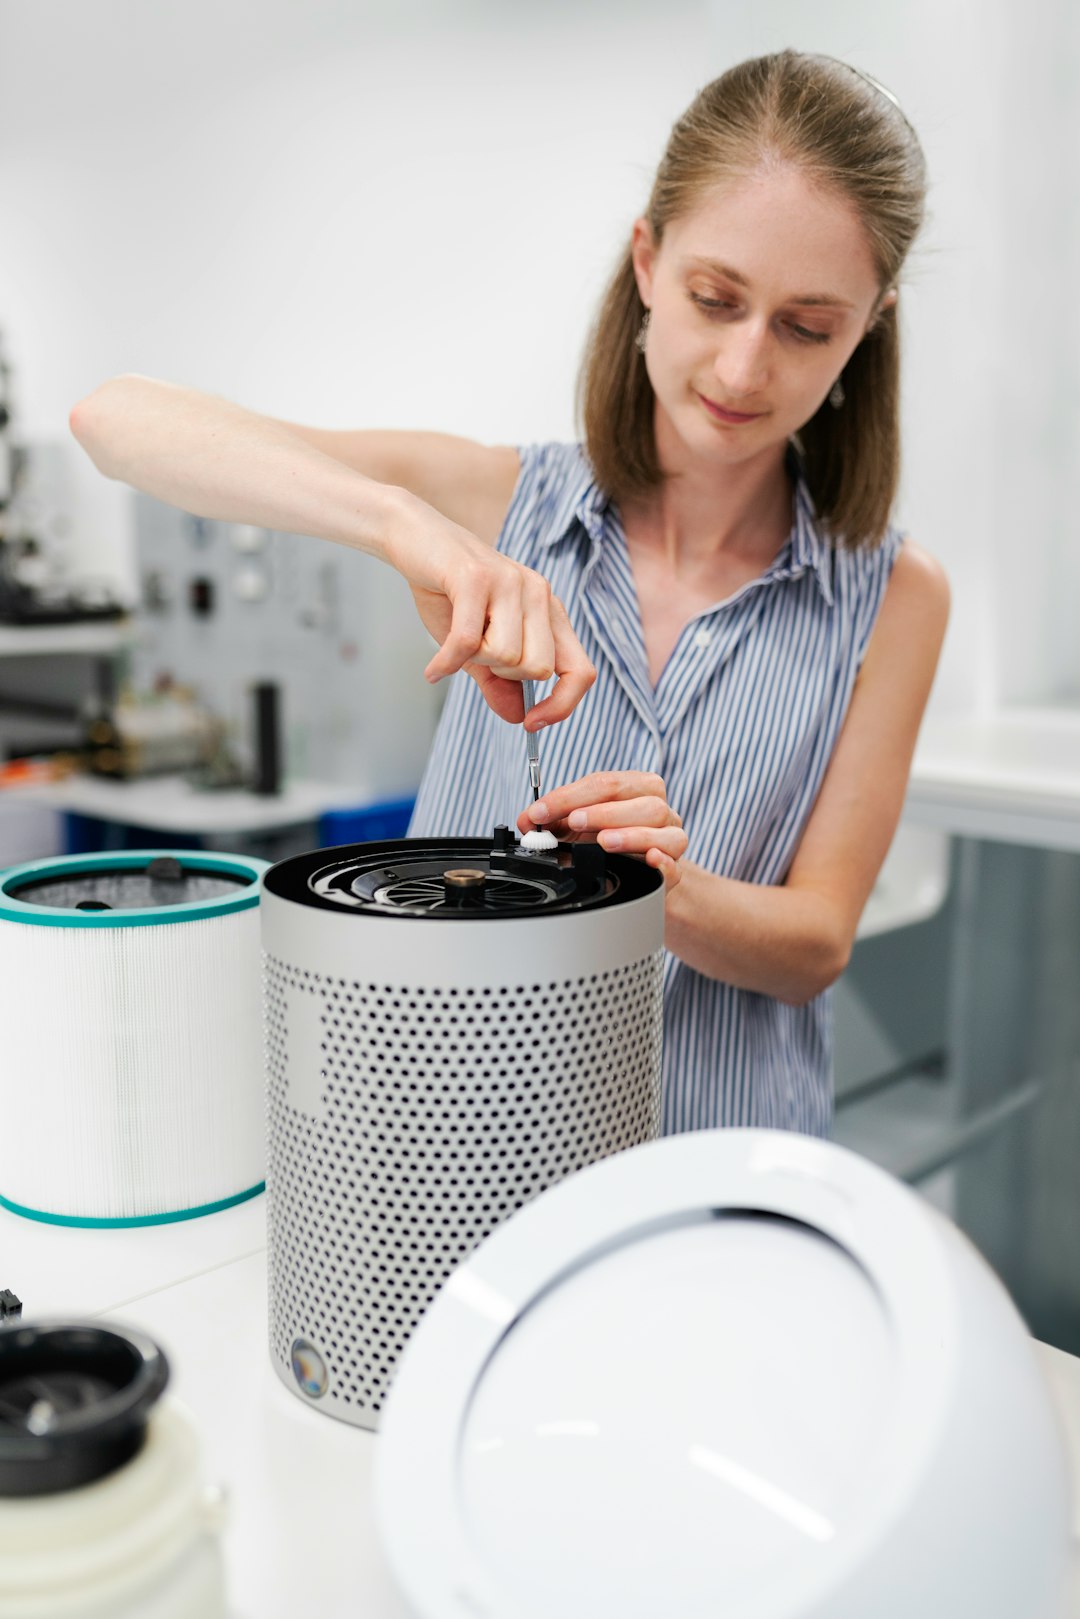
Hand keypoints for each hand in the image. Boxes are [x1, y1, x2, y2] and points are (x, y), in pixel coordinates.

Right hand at [389, 505, 594, 724]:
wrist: (413, 538)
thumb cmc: (448, 593)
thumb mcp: (477, 645)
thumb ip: (499, 681)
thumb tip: (516, 718)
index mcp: (549, 610)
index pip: (581, 670)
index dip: (562, 704)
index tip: (531, 723)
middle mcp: (539, 593)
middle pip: (538, 669)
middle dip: (503, 675)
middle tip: (476, 657)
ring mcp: (511, 582)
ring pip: (507, 656)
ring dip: (473, 661)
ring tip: (455, 642)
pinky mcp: (476, 578)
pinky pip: (468, 643)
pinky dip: (447, 663)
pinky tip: (434, 669)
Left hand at [517, 771, 687, 888]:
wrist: (637, 870)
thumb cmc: (608, 838)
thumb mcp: (578, 825)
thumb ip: (554, 818)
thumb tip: (528, 820)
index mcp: (638, 788)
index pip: (608, 783)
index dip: (571, 796)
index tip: (541, 811)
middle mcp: (661, 810)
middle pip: (644, 802)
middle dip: (605, 811)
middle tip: (575, 822)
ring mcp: (671, 840)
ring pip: (665, 831)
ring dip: (632, 835)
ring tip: (604, 841)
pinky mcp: (674, 871)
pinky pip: (676, 866)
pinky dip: (663, 863)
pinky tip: (650, 860)